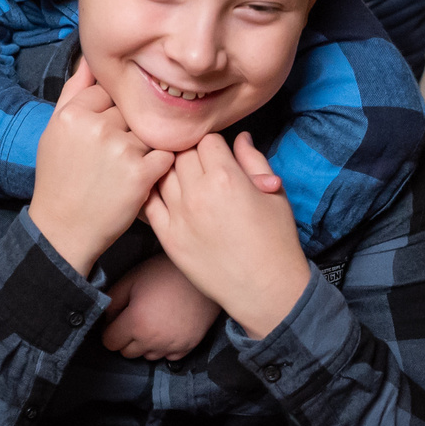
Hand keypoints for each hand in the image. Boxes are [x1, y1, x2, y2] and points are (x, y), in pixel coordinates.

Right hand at [27, 61, 174, 273]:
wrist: (64, 228)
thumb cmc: (59, 178)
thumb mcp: (55, 130)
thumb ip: (74, 91)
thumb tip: (91, 57)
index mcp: (73, 114)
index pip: (110, 91)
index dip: (111, 112)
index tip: (104, 133)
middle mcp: (97, 126)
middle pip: (132, 110)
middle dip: (130, 127)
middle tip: (115, 153)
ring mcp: (121, 149)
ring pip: (151, 130)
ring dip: (147, 145)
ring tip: (128, 166)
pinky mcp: (141, 173)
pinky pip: (167, 153)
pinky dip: (161, 164)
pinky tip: (145, 176)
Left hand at [102, 254, 221, 360]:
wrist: (203, 274)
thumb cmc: (165, 272)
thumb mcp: (132, 278)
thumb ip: (112, 300)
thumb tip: (106, 318)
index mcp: (136, 323)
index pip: (110, 342)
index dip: (110, 330)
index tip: (118, 319)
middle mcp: (153, 340)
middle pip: (126, 353)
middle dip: (126, 338)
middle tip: (135, 318)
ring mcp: (172, 346)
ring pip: (147, 356)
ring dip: (145, 344)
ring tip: (153, 321)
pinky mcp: (188, 347)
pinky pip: (167, 356)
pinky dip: (164, 346)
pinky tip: (168, 328)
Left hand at [144, 133, 308, 339]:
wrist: (264, 288)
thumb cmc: (275, 240)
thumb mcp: (274, 194)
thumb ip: (253, 161)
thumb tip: (241, 137)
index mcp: (227, 178)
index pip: (207, 141)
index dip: (215, 145)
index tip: (220, 156)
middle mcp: (198, 194)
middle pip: (181, 154)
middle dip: (192, 155)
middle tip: (203, 168)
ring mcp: (179, 217)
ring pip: (162, 174)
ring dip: (172, 172)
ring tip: (186, 182)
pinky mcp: (168, 238)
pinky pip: (149, 204)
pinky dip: (154, 194)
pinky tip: (167, 196)